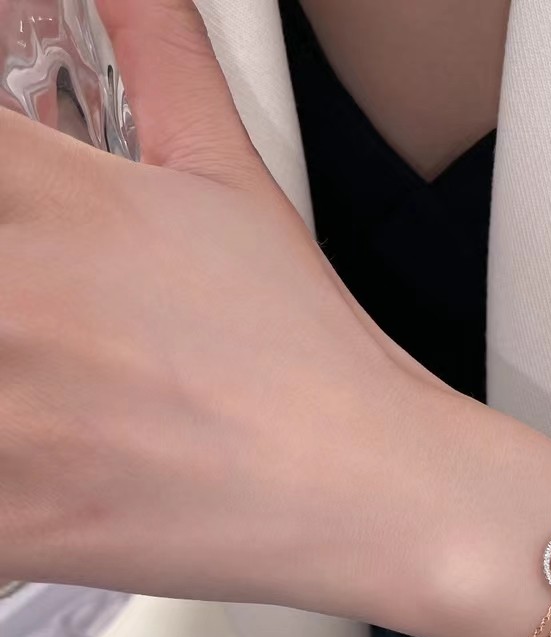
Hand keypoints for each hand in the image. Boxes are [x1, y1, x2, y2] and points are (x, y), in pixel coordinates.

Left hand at [0, 0, 456, 612]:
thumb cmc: (311, 356)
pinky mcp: (17, 518)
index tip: (24, 236)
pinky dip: (6, 493)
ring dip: (3, 389)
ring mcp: (8, 413)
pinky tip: (52, 468)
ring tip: (48, 398)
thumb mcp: (234, 184)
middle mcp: (13, 292)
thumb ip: (163, 59)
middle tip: (48, 329)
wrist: (368, 488)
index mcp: (51, 196)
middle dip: (8, 306)